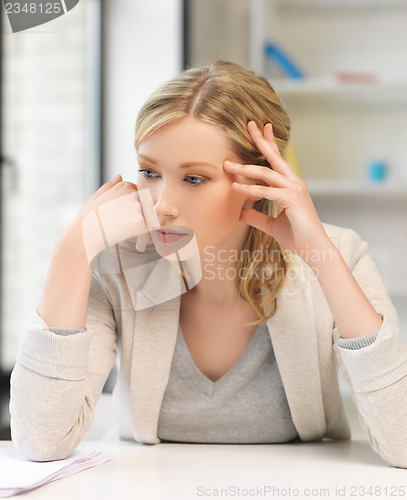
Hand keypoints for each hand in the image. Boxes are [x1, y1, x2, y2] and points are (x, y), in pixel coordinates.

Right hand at [66, 175, 158, 267]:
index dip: (129, 205)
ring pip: (146, 216)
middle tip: (122, 224)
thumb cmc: (89, 216)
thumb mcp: (97, 196)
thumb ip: (111, 186)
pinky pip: (147, 228)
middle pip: (143, 204)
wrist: (85, 234)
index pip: (136, 193)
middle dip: (136, 214)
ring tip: (125, 232)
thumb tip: (120, 176)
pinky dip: (143, 235)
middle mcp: (133, 193)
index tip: (120, 214)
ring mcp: (138, 207)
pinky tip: (134, 241)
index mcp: (124, 185)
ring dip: (141, 224)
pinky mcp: (140, 221)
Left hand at [223, 121, 329, 260]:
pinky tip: (235, 187)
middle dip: (261, 140)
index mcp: (291, 185)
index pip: (278, 160)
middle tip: (249, 124)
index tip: (261, 129)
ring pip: (266, 173)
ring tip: (227, 164)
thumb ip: (256, 216)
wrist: (313, 250)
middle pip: (274, 157)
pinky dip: (249, 189)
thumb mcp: (271, 225)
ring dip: (244, 168)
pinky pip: (266, 191)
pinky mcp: (292, 199)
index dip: (269, 143)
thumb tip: (240, 212)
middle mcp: (294, 183)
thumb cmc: (297, 236)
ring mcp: (295, 189)